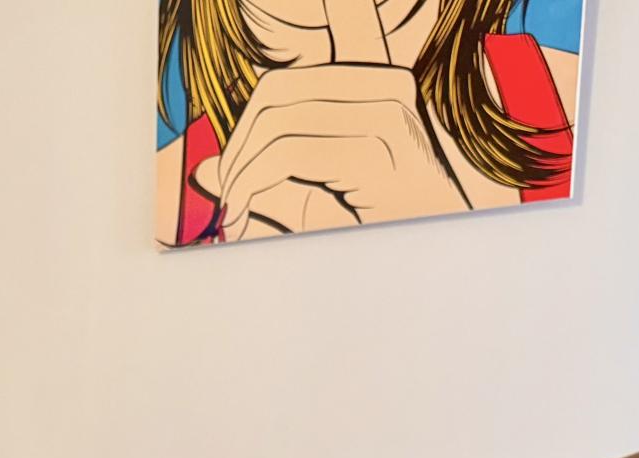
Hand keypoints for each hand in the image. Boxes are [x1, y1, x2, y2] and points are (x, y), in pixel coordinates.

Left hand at [197, 0, 468, 238]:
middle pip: (277, 91)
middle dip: (239, 143)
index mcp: (376, 80)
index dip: (323, 2)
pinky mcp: (379, 147)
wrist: (433, 251)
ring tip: (233, 206)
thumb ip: (265, 173)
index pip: (345, 16)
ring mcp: (388, 111)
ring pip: (277, 124)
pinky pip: (288, 153)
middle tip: (225, 187)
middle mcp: (386, 84)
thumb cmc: (374, 222)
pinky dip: (252, 183)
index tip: (309, 20)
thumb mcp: (311, 191)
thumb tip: (205, 171)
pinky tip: (243, 210)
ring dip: (240, 171)